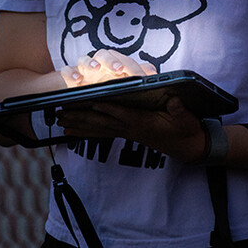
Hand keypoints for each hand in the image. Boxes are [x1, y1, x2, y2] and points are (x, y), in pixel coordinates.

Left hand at [55, 94, 207, 162]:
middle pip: (102, 122)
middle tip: (60, 113)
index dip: (108, 108)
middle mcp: (131, 129)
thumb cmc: (186, 129)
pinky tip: (72, 131)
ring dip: (78, 124)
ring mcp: (128, 132)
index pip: (123, 114)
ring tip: (60, 121)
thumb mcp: (186, 119)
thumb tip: (175, 101)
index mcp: (144, 123)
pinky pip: (103, 132)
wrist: (188, 147)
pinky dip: (86, 131)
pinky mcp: (127, 133)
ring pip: (99, 128)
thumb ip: (180, 110)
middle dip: (81, 117)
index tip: (91, 102)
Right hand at [58, 49, 155, 86]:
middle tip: (119, 69)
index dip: (134, 68)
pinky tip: (76, 80)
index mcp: (113, 63)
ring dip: (90, 63)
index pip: (125, 61)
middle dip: (112, 61)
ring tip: (95, 68)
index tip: (142, 78)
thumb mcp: (122, 79)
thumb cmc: (105, 81)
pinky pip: (67, 71)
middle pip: (104, 55)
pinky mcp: (70, 76)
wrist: (81, 86)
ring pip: (84, 59)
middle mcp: (99, 63)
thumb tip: (152, 72)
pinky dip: (70, 74)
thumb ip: (137, 73)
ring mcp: (83, 69)